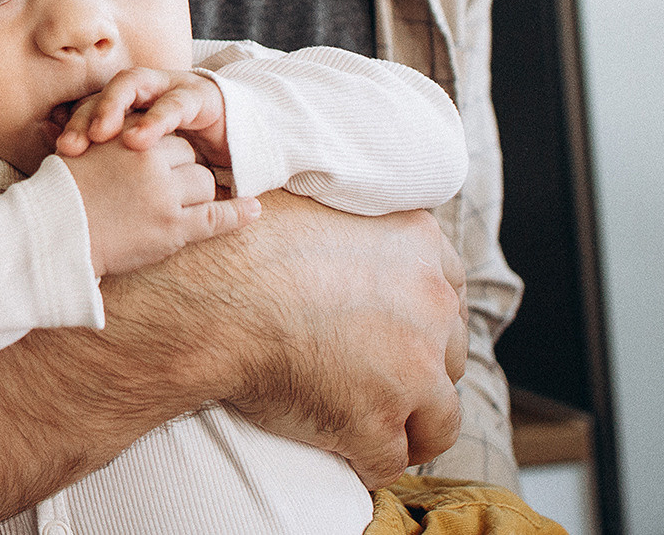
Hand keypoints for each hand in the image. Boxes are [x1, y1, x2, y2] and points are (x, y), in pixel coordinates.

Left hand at [55, 67, 231, 167]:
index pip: (93, 104)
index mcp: (129, 102)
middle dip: (89, 113)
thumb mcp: (144, 159)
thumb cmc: (181, 154)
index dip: (73, 125)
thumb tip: (62, 158)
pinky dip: (156, 119)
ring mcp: (173, 86)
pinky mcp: (201, 96)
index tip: (58, 153)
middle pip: (109, 88)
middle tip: (72, 144)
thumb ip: (111, 155)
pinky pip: (176, 102)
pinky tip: (140, 140)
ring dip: (115, 106)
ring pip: (136, 82)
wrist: (236, 141)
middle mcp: (148, 88)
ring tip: (102, 135)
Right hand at [61, 133, 260, 276]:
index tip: (161, 163)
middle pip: (189, 157)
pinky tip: (253, 209)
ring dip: (195, 195)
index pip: (166, 134)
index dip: (165, 150)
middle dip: (182, 171)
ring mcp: (165, 195)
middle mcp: (152, 161)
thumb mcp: (81, 150)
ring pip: (203, 184)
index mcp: (129, 137)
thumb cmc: (59, 194)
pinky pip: (216, 217)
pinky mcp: (173, 229)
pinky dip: (238, 214)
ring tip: (176, 209)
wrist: (51, 236)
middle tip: (166, 189)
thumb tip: (122, 131)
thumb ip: (109, 139)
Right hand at [121, 190, 466, 484]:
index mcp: (418, 243)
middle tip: (375, 378)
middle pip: (450, 353)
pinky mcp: (377, 425)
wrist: (213, 295)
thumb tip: (336, 227)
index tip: (397, 331)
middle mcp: (430, 305)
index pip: (450, 289)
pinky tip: (340, 453)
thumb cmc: (243, 241)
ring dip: (410, 427)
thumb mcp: (314, 201)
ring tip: (372, 429)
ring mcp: (412, 371)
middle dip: (420, 370)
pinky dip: (365, 461)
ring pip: (440, 420)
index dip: (424, 317)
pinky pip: (389, 461)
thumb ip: (350, 218)